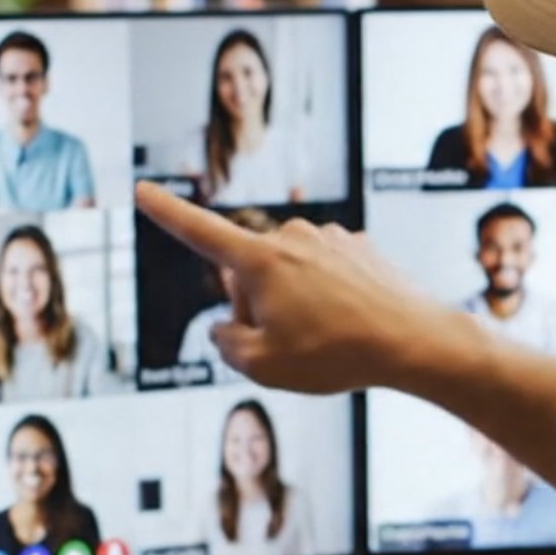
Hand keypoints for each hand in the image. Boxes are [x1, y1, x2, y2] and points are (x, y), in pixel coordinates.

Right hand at [136, 182, 451, 393]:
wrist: (414, 340)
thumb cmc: (337, 355)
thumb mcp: (263, 366)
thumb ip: (227, 344)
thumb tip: (227, 326)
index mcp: (261, 260)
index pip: (199, 232)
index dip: (165, 212)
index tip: (141, 189)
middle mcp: (291, 236)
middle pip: (248, 272)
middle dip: (255, 305)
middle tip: (289, 342)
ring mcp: (328, 237)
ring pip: (288, 272)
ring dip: (294, 302)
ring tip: (327, 335)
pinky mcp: (357, 246)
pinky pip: (323, 272)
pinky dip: (327, 296)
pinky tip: (349, 321)